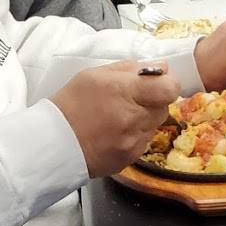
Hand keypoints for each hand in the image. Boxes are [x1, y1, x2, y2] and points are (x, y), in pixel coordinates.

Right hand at [50, 61, 179, 177]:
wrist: (56, 144)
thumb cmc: (72, 104)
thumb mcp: (96, 75)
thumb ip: (131, 69)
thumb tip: (160, 67)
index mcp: (126, 93)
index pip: (169, 89)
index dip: (168, 83)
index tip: (158, 82)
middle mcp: (134, 119)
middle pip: (164, 107)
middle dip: (153, 100)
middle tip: (132, 99)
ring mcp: (134, 142)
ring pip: (155, 125)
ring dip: (144, 118)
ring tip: (120, 116)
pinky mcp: (131, 158)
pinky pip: (144, 142)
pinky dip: (136, 135)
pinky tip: (117, 132)